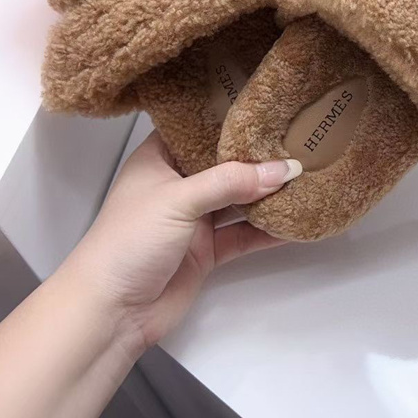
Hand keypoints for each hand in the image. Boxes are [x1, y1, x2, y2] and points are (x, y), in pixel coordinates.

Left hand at [63, 131, 301, 355]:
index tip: (267, 106)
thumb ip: (231, 182)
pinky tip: (296, 220)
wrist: (111, 311)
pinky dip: (268, 230)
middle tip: (299, 139)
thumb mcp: (178, 199)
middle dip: (258, 157)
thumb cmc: (128, 241)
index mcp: (159, 159)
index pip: (197, 128)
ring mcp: (193, 219)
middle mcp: (178, 185)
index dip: (229, 117)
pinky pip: (243, 235)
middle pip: (224, 164)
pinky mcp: (206, 251)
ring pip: (238, 200)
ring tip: (306, 176)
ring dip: (268, 193)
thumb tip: (283, 169)